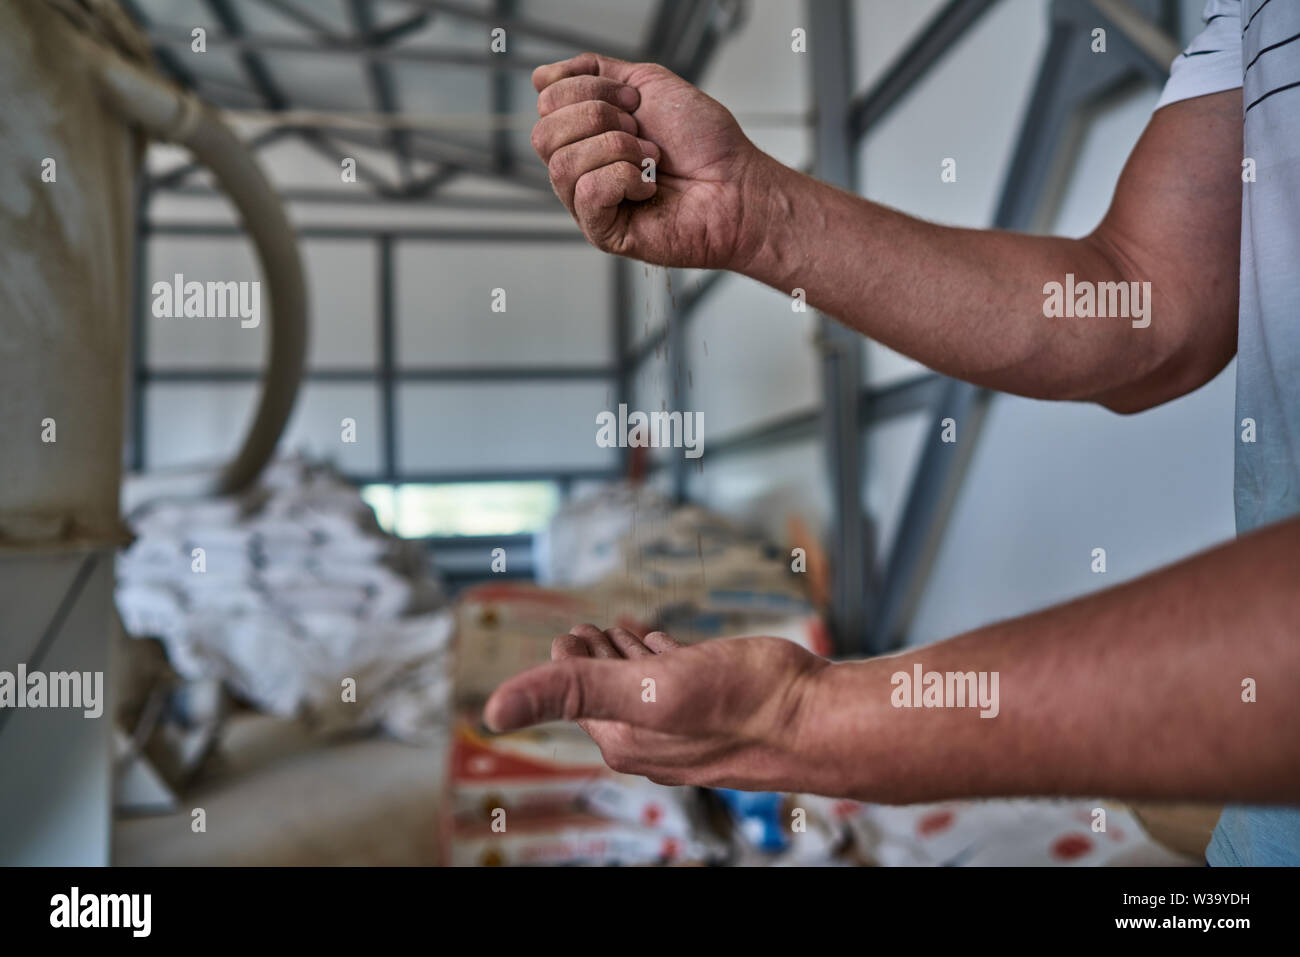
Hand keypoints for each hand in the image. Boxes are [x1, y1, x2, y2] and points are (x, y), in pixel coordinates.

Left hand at [483, 624, 830, 791]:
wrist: (818, 721)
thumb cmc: (742, 705)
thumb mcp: (647, 689)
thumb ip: (573, 691)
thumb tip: (492, 709)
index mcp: (627, 737)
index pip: (578, 697)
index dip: (565, 664)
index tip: (561, 636)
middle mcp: (654, 737)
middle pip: (607, 692)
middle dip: (590, 659)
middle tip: (579, 629)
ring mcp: (690, 723)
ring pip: (644, 685)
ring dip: (623, 657)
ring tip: (612, 629)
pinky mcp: (723, 704)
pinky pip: (681, 678)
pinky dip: (662, 656)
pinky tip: (662, 641)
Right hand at [529, 53, 768, 269]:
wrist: (737, 183)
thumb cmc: (704, 143)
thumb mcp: (648, 84)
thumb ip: (595, 71)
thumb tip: (542, 76)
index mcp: (585, 133)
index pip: (547, 101)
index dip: (589, 88)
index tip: (634, 100)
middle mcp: (580, 168)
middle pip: (543, 134)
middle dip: (599, 119)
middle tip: (641, 132)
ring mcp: (588, 203)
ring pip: (561, 163)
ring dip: (617, 149)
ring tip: (651, 158)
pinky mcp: (602, 232)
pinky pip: (587, 193)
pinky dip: (624, 179)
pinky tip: (648, 186)